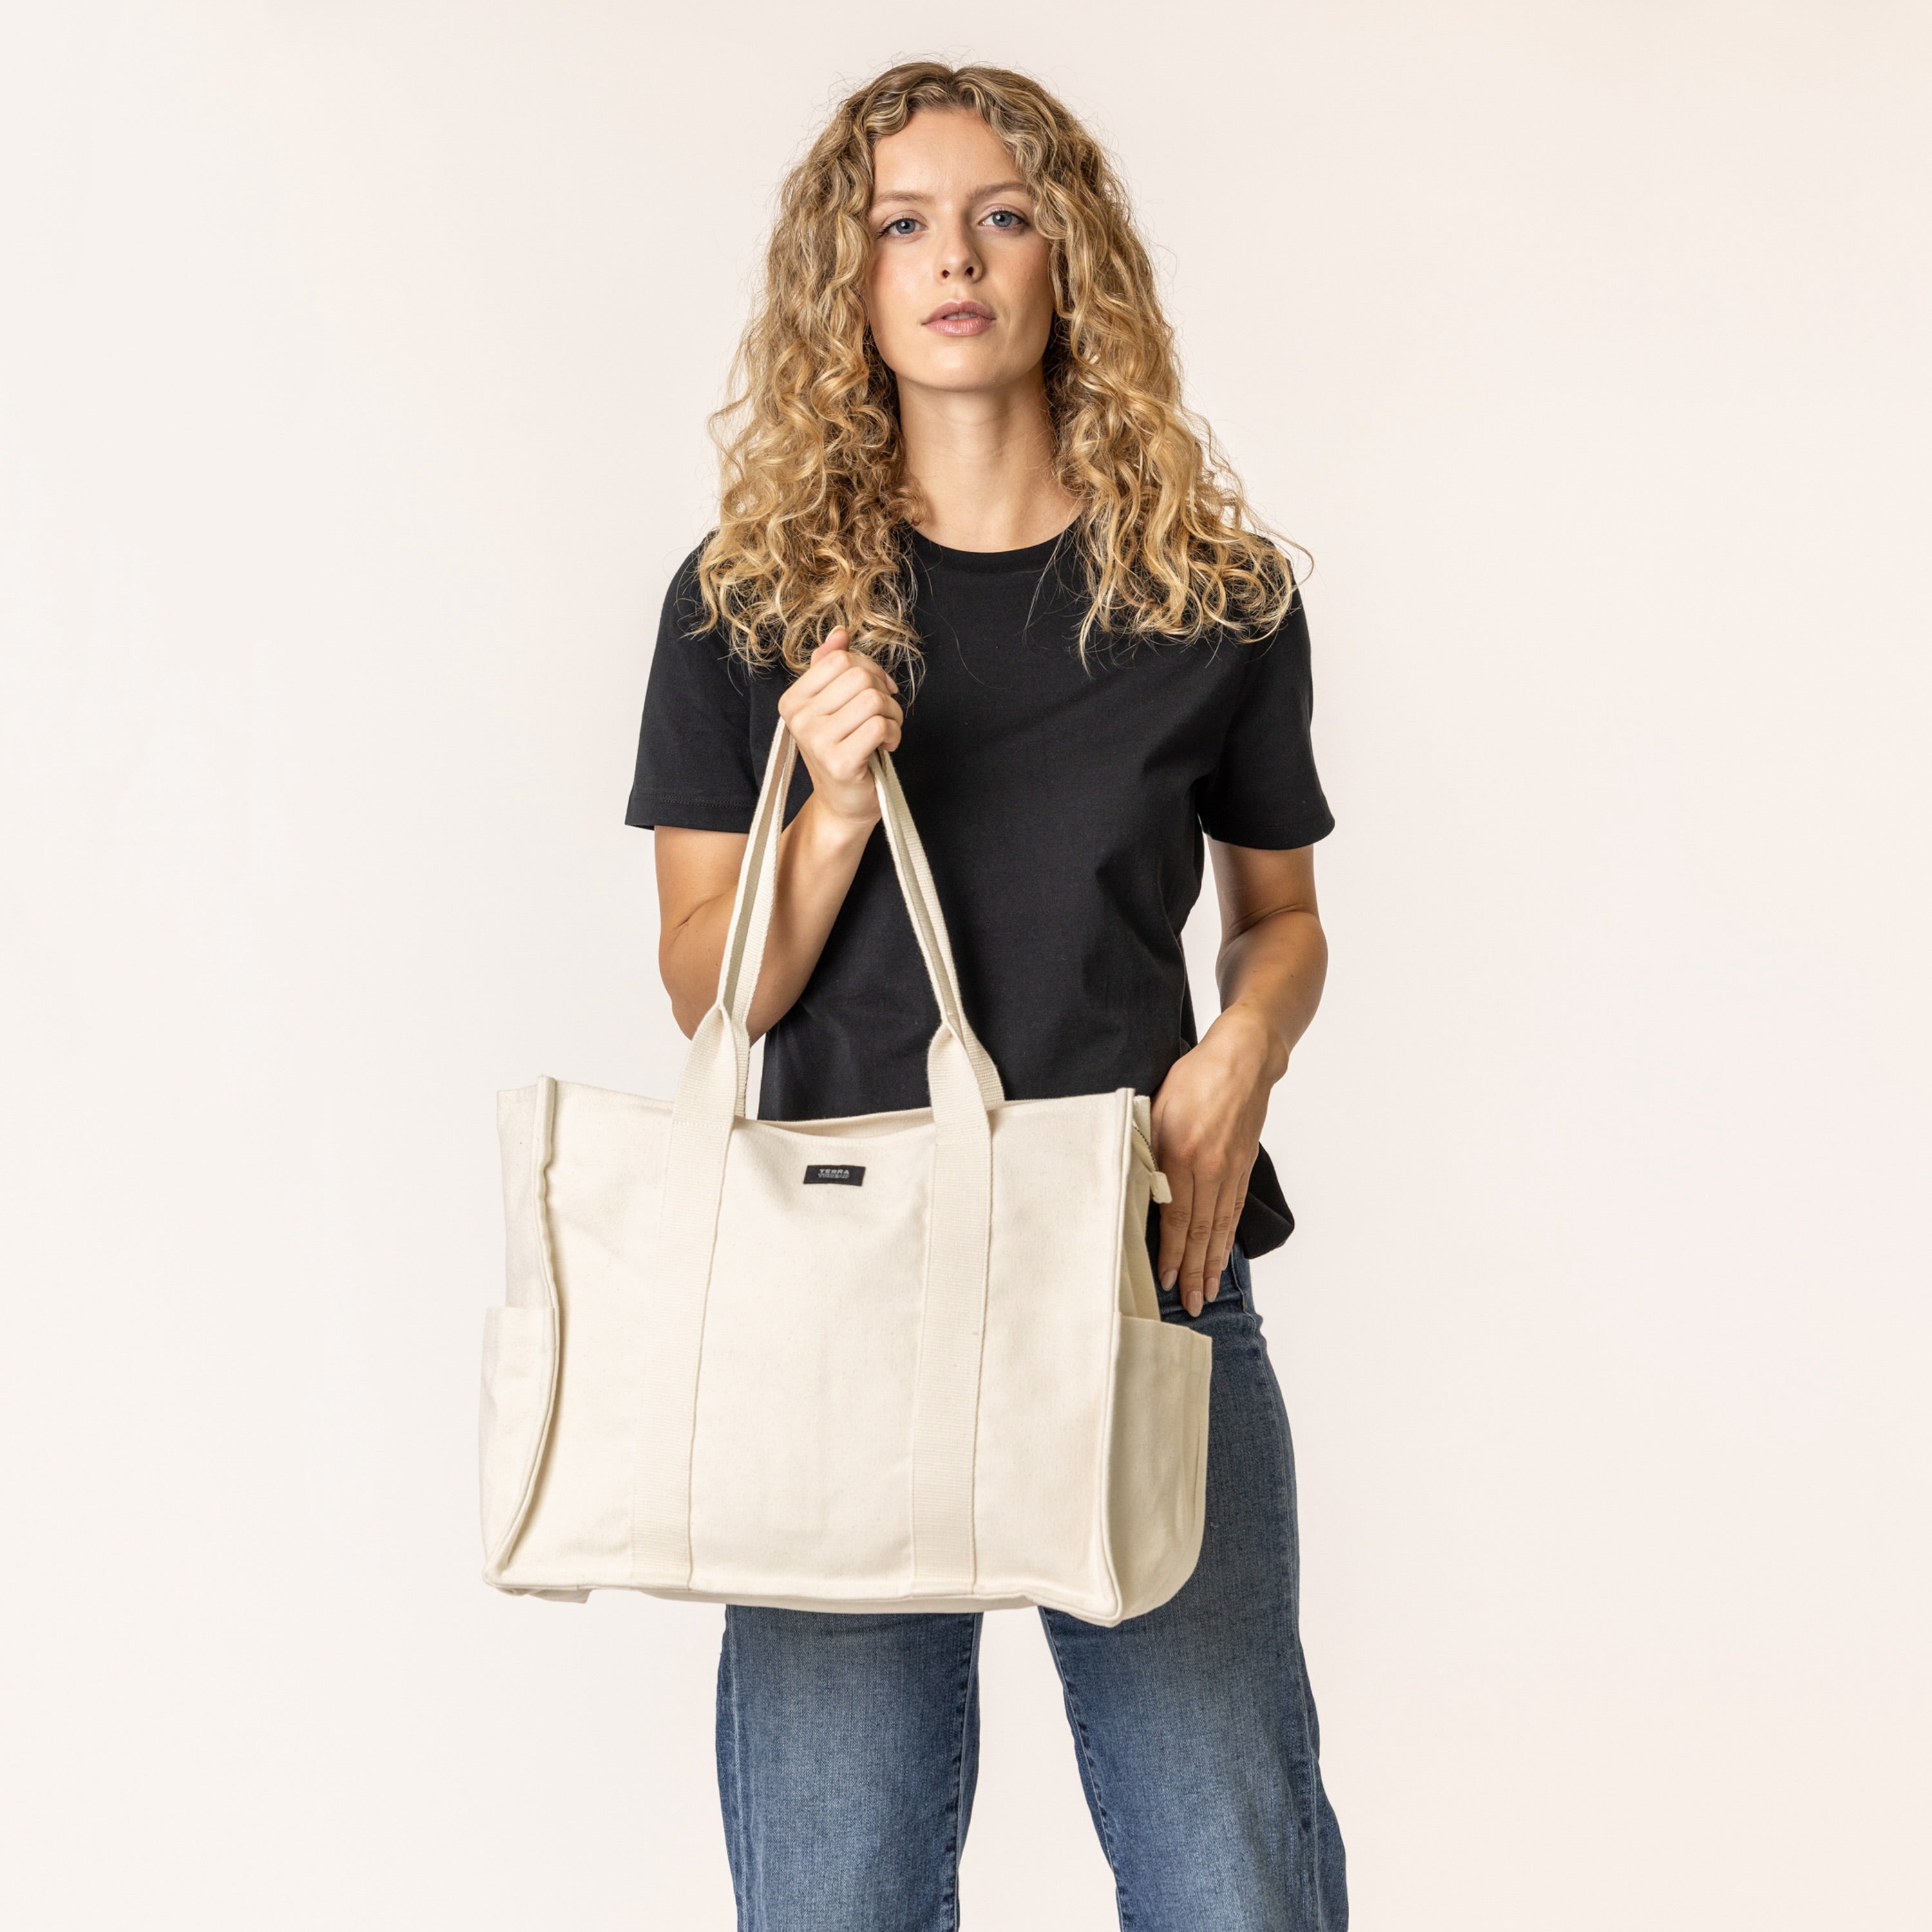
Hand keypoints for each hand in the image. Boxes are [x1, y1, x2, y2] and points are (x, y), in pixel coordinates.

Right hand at [775, 628, 903, 826]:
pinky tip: (887, 747)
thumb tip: (839, 634)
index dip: (869, 669)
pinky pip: (880, 725)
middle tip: (884, 715)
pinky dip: (894, 733)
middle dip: (883, 692)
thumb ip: (833, 668)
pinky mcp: (838, 761)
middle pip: (859, 676)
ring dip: (892, 714)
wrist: (844, 804)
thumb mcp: (834, 706)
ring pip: (873, 699)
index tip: (877, 690)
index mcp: (793, 700)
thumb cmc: (844, 751)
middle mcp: (799, 719)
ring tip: (886, 731)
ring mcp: (816, 741)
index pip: (840, 659)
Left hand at [1149, 1003, 1281, 1314]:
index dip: (1170, 1252)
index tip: (1165, 1279)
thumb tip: (1136, 1184)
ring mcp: (1230, 1170)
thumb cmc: (1194, 1078)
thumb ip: (1148, 1148)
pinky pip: (1234, 1210)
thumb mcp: (1158, 1108)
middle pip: (1200, 1231)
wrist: (1243, 1059)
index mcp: (1182, 1155)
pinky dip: (1227, 1238)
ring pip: (1219, 1226)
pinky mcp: (1244, 1167)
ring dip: (1212, 1263)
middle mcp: (1209, 1169)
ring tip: (1207, 1292)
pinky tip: (1222, 1256)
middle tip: (1190, 1304)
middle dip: (1193, 1271)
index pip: (1175, 1217)